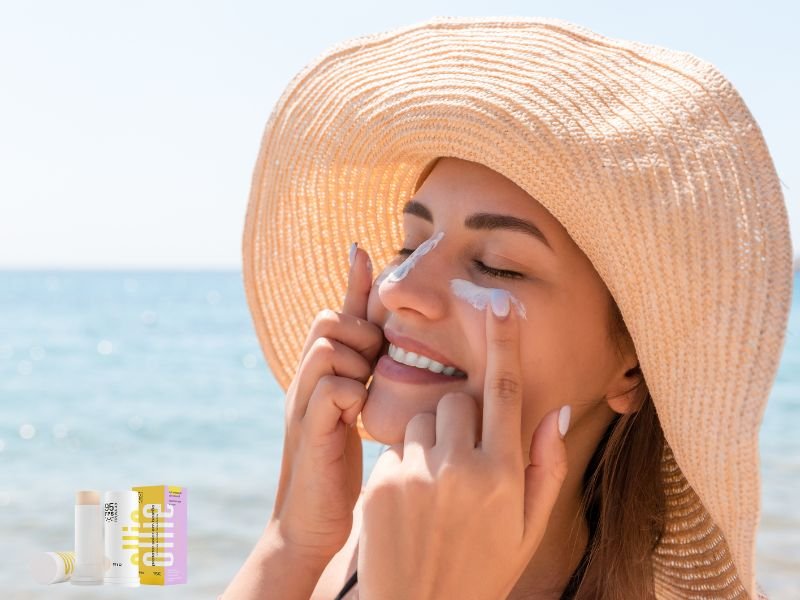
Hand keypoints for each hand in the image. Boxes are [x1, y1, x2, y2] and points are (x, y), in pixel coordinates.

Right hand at [268, 243, 382, 564]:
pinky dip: (349, 393)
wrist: (311, 525)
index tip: (363, 248)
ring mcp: (303, 403)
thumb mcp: (357, 416)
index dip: (352, 282)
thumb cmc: (341, 470)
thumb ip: (368, 381)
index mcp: (323, 374)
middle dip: (358, 331)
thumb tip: (390, 352)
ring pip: (327, 345)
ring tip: (365, 390)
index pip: (337, 314)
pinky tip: (358, 416)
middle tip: (373, 364)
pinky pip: (330, 387)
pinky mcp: (308, 430)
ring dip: (355, 359)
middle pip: (328, 319)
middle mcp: (307, 380)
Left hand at [358, 289, 570, 598]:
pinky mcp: (381, 484)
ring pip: (422, 420)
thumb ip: (547, 467)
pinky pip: (396, 448)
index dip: (504, 342)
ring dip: (430, 441)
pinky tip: (410, 506)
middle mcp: (461, 469)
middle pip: (457, 401)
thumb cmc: (484, 569)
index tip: (500, 303)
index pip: (506, 391)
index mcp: (504, 475)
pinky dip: (405, 464)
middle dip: (460, 418)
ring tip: (434, 490)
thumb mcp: (528, 529)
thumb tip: (557, 410)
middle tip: (461, 460)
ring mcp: (417, 475)